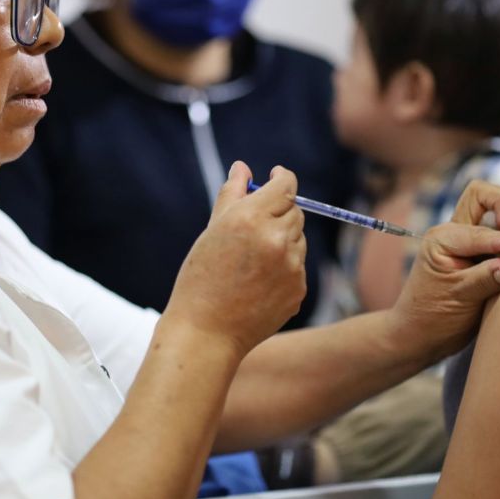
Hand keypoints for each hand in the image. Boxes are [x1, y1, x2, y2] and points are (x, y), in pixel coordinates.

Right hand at [162, 161, 306, 357]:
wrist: (206, 332)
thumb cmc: (201, 278)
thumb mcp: (212, 231)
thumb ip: (232, 194)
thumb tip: (243, 166)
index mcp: (250, 219)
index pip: (285, 185)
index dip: (282, 177)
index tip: (275, 176)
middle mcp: (276, 239)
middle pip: (295, 210)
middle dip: (278, 211)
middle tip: (254, 225)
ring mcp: (291, 266)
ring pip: (298, 238)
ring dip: (281, 240)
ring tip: (250, 261)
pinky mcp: (298, 289)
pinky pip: (297, 266)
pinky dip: (283, 267)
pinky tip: (258, 282)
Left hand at [385, 180, 499, 361]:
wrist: (420, 336)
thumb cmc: (432, 317)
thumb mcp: (458, 298)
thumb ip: (485, 279)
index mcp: (443, 239)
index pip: (480, 230)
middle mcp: (455, 233)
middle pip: (484, 196)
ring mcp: (470, 243)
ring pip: (495, 214)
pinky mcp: (483, 256)